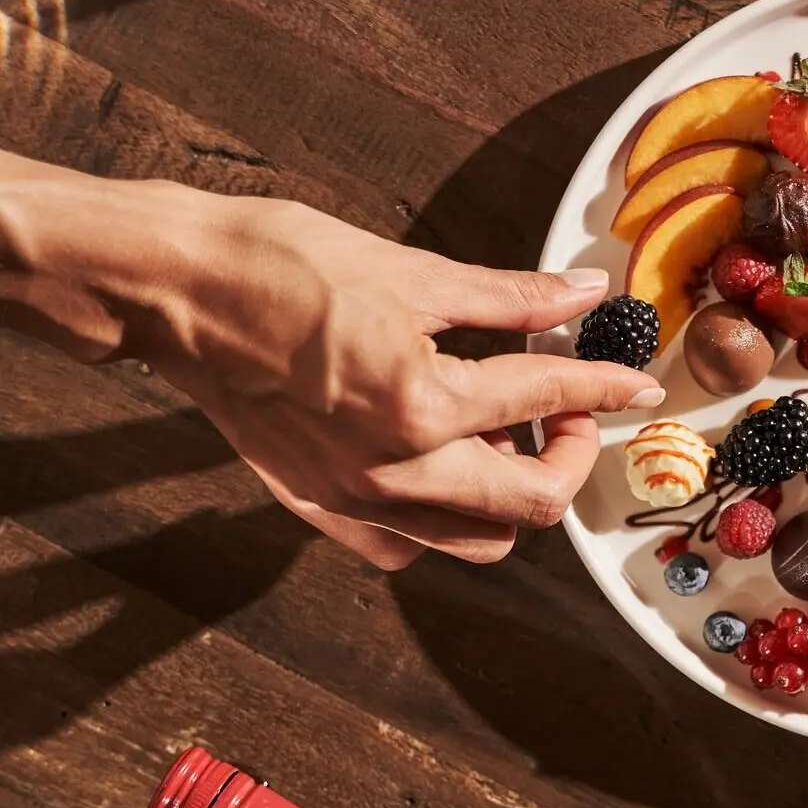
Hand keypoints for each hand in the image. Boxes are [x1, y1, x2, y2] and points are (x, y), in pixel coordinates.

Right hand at [129, 195, 662, 568]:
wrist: (172, 290)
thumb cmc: (275, 263)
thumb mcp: (408, 270)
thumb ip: (508, 297)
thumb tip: (581, 296)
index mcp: (422, 402)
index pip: (546, 400)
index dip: (604, 389)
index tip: (635, 386)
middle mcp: (392, 470)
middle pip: (528, 503)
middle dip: (566, 455)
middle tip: (564, 408)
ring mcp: (351, 498)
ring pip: (473, 541)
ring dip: (507, 495)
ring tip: (497, 429)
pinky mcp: (315, 505)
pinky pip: (403, 544)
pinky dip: (439, 519)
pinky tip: (435, 462)